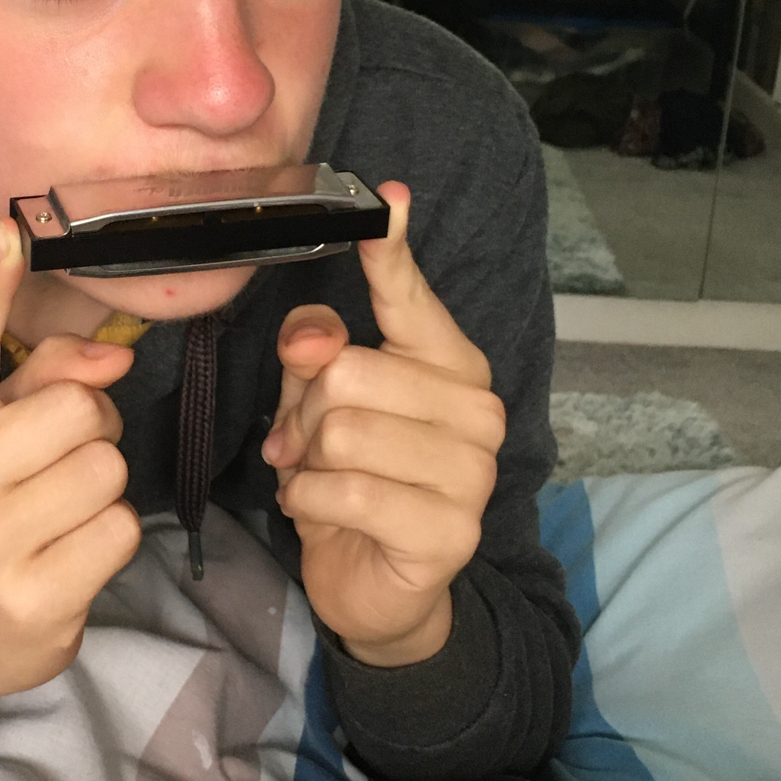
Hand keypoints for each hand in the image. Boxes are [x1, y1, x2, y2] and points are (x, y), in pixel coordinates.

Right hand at [0, 218, 140, 742]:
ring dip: (104, 482)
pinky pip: (119, 527)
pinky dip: (111, 534)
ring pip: (106, 466)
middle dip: (92, 425)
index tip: (10, 231)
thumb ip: (43, 378)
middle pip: (75, 406)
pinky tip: (74, 552)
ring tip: (65, 507)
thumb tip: (115, 354)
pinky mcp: (34, 595)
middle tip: (62, 459)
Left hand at [260, 182, 504, 667]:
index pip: (413, 299)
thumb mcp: (320, 402)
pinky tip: (320, 512)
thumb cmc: (352, 476)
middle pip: (348, 371)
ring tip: (315, 479)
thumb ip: (315, 352)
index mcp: (449, 364)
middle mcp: (477, 411)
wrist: (377, 583)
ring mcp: (472, 473)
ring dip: (303, 462)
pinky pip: (344, 492)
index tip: (386, 198)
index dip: (390, 251)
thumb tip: (314, 334)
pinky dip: (308, 502)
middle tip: (303, 444)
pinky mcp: (450, 532)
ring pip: (340, 431)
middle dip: (304, 412)